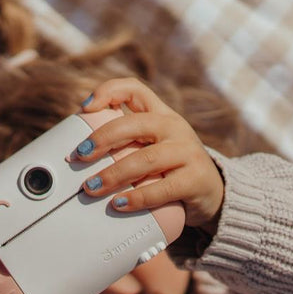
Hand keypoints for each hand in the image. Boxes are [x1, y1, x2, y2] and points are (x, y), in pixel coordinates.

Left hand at [73, 78, 223, 233]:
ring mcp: (187, 152)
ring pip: (146, 159)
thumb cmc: (170, 171)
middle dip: (103, 138)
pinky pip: (163, 188)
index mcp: (161, 116)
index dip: (109, 91)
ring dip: (113, 173)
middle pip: (135, 123)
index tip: (85, 108)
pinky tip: (118, 204)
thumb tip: (78, 157)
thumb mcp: (151, 150)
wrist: (214, 194)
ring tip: (91, 187)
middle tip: (79, 155)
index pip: (136, 89)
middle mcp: (175, 128)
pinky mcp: (195, 179)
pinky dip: (137, 197)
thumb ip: (124, 147)